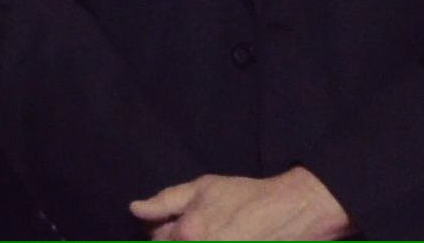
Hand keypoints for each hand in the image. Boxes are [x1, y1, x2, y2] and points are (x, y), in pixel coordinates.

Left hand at [131, 168, 349, 239]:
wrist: (292, 211)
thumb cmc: (244, 196)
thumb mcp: (202, 189)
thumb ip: (165, 201)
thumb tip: (135, 209)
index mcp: (188, 235)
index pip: (158, 242)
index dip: (162, 234)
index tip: (171, 227)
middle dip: (178, 241)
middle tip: (200, 230)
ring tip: (216, 233)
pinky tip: (229, 238)